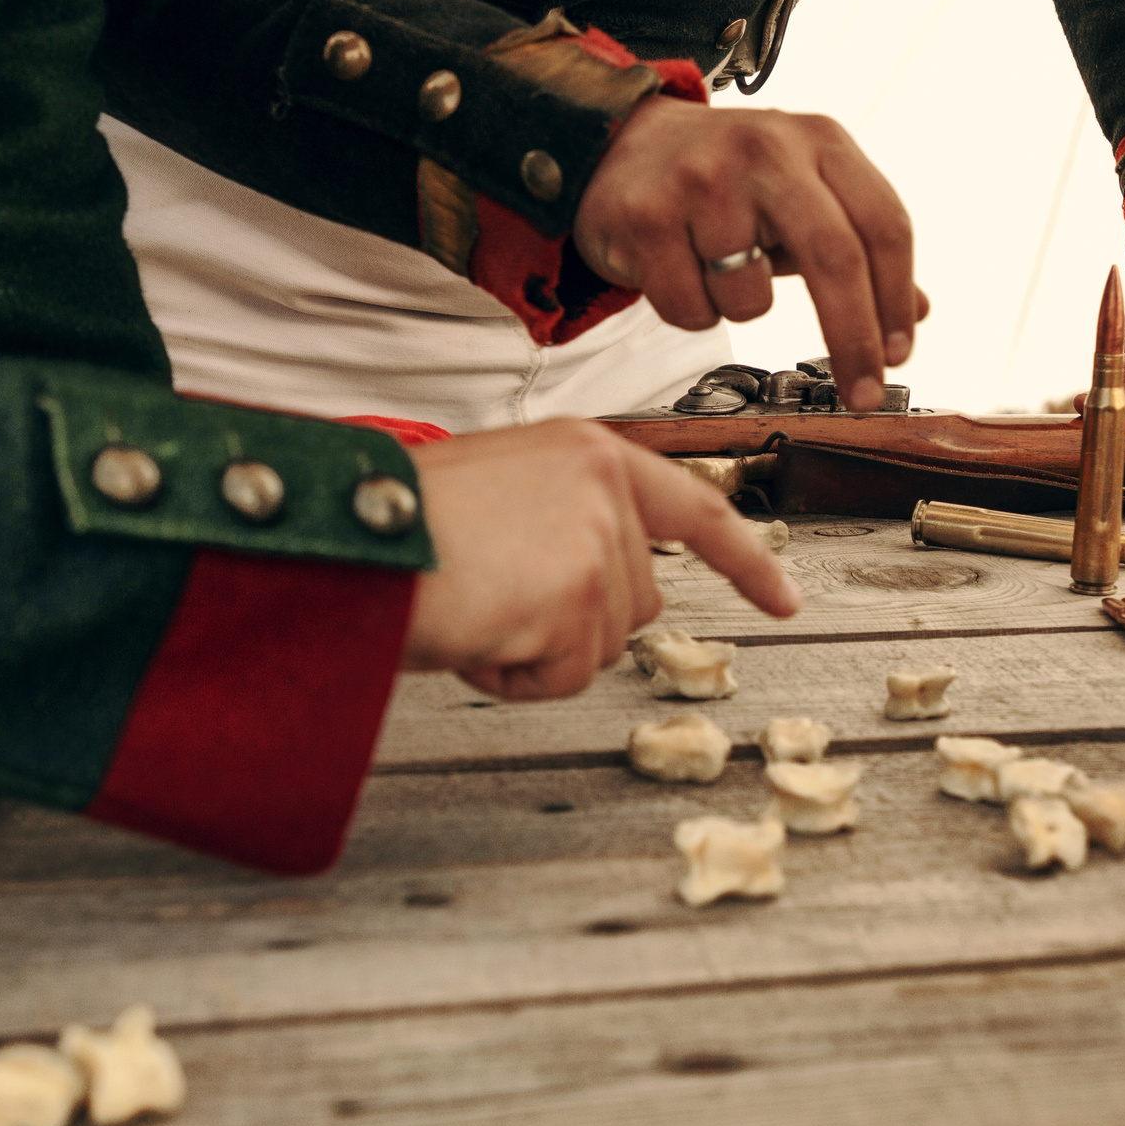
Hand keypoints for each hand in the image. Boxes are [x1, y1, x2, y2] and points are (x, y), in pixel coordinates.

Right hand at [403, 421, 802, 698]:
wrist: (341, 540)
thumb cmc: (393, 524)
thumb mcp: (499, 495)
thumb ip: (567, 523)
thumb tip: (609, 587)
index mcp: (584, 450)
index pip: (695, 506)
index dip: (745, 559)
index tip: (783, 598)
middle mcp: (602, 481)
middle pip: (638, 599)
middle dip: (571, 622)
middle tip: (490, 595)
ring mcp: (596, 535)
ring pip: (604, 643)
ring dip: (535, 648)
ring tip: (473, 605)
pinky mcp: (577, 591)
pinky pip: (567, 675)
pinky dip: (516, 675)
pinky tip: (473, 631)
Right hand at [573, 99, 927, 414]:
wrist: (618, 144)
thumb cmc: (721, 176)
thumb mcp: (800, 189)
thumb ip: (857, 245)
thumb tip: (916, 310)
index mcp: (819, 140)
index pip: (884, 224)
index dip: (895, 301)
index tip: (897, 356)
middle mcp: (767, 150)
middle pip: (836, 258)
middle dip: (854, 341)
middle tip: (862, 394)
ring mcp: (704, 180)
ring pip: (751, 300)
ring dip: (740, 309)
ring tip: (715, 269)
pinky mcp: (648, 217)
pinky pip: (691, 309)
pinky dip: (691, 310)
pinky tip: (678, 269)